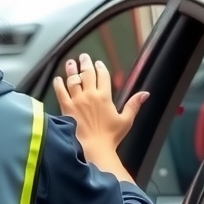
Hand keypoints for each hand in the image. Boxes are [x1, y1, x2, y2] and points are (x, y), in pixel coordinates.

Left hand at [54, 53, 148, 180]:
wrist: (93, 147)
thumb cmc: (110, 136)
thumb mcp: (126, 120)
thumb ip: (134, 105)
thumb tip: (145, 93)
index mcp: (105, 97)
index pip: (103, 76)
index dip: (100, 67)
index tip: (97, 63)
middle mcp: (90, 95)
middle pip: (87, 74)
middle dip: (85, 63)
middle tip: (83, 57)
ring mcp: (77, 101)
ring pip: (73, 80)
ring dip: (71, 70)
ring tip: (70, 63)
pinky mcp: (66, 108)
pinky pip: (60, 92)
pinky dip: (58, 84)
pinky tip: (57, 79)